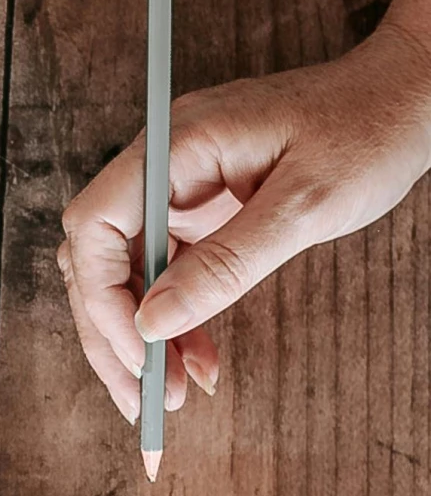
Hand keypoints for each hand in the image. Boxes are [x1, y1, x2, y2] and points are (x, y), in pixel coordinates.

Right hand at [57, 21, 430, 421]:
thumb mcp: (304, 207)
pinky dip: (174, 319)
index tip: (141, 354)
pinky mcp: (198, 207)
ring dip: (140, 336)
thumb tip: (155, 321)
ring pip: (124, 272)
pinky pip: (164, 270)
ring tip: (173, 390)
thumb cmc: (366, 130)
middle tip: (144, 398)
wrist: (403, 97)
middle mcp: (165, 161)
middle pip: (96, 256)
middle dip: (112, 333)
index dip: (104, 298)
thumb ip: (226, 264)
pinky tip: (197, 356)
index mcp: (180, 143)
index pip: (97, 225)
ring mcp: (178, 184)